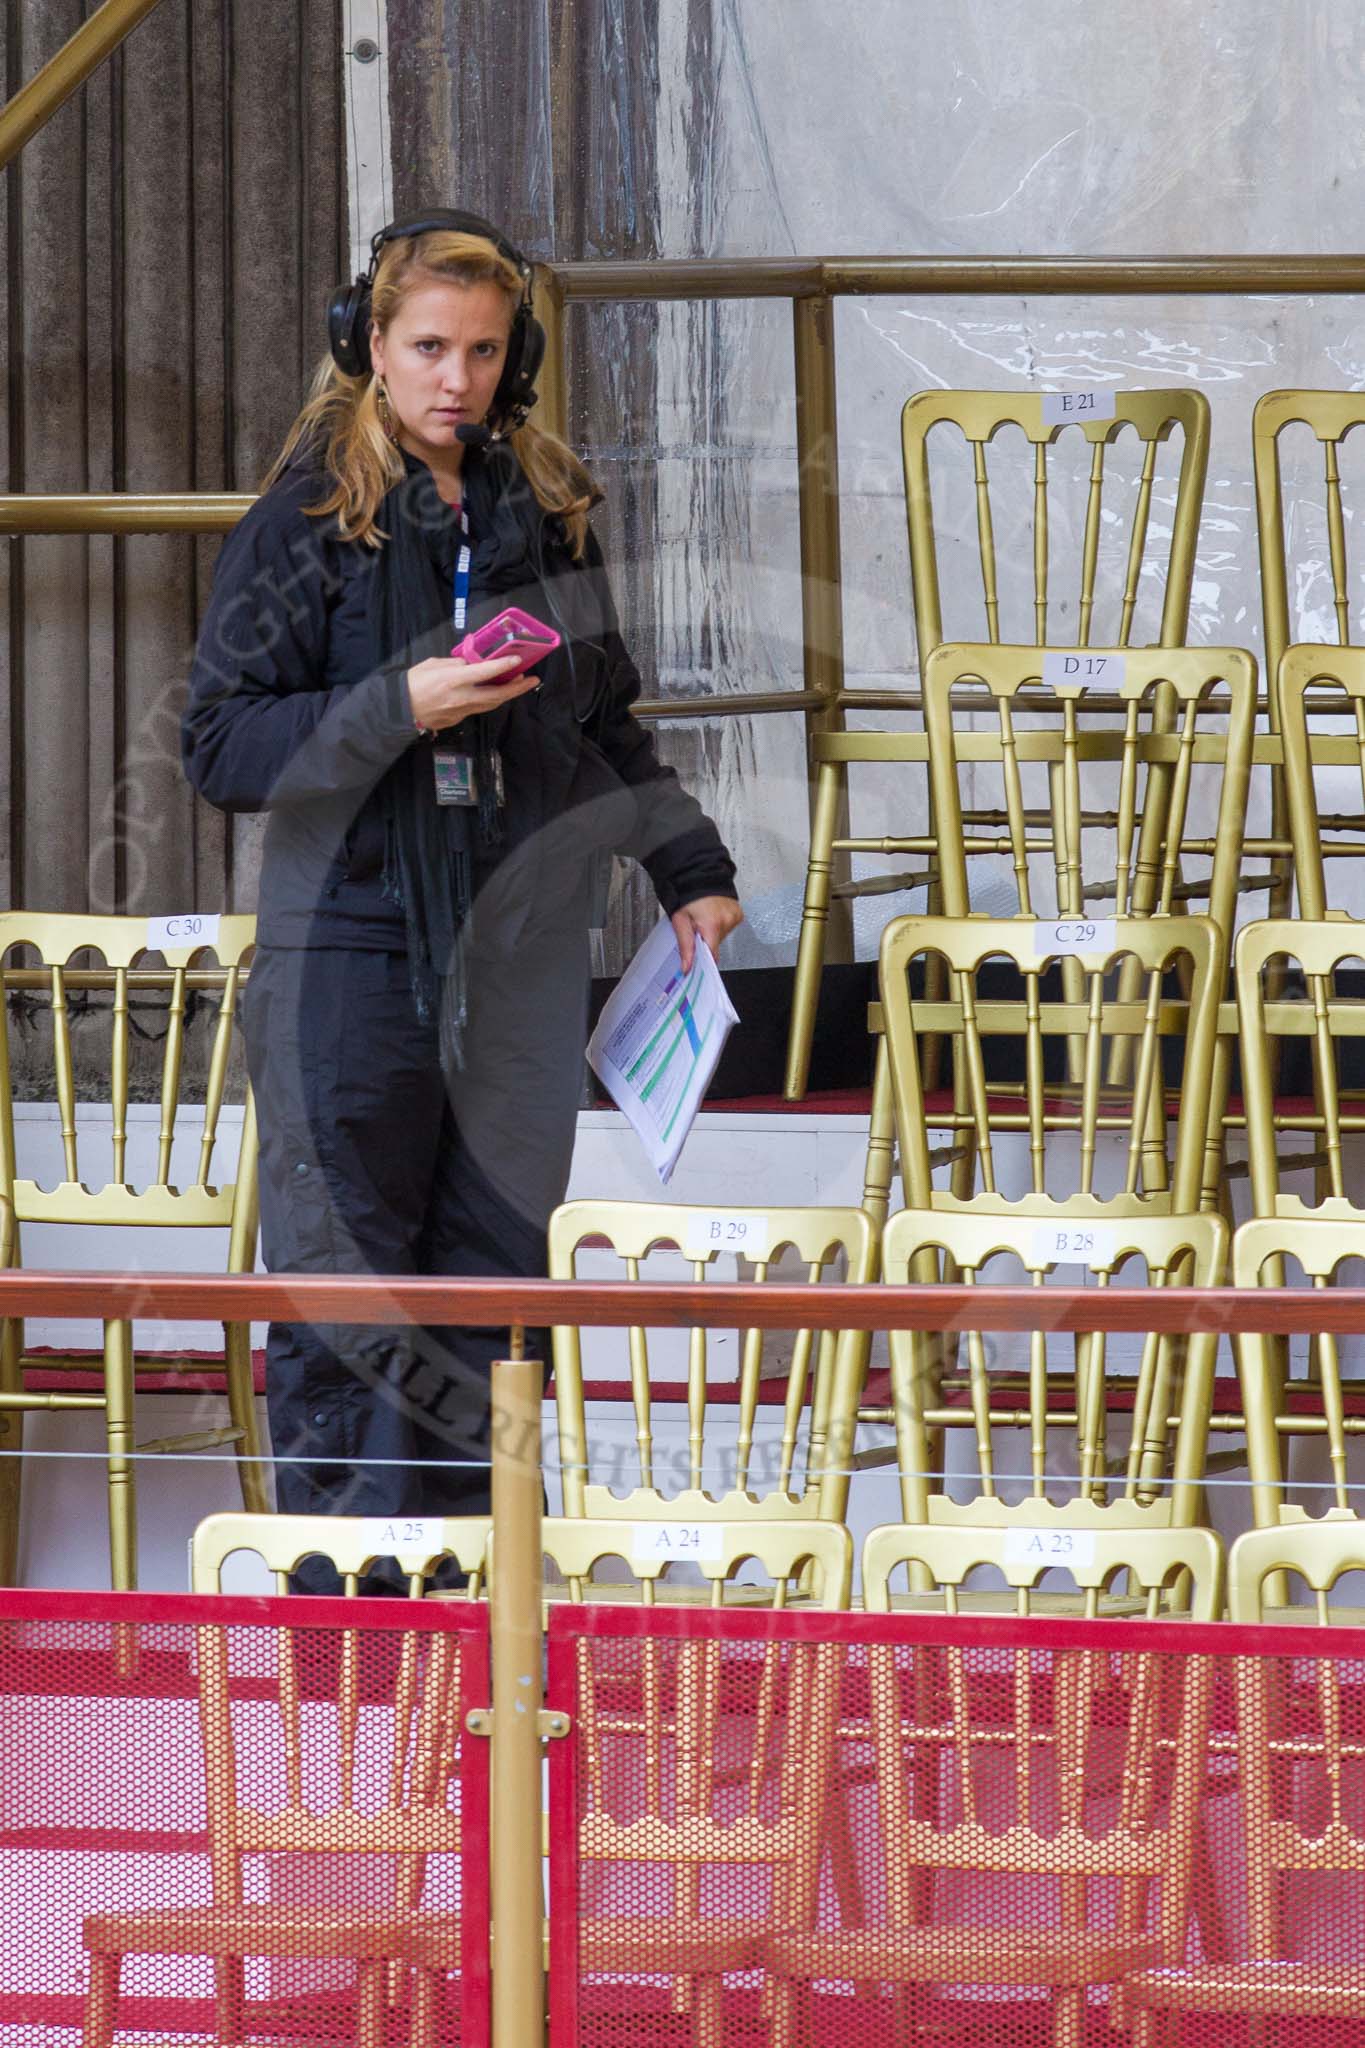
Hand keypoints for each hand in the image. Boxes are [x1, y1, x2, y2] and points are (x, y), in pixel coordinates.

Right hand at [406, 653, 540, 733]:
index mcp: (453, 679)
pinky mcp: (458, 720)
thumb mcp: (433, 664)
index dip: (503, 666)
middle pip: (497, 695)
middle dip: (517, 688)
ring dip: (507, 695)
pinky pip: (479, 708)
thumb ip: (455, 664)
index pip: (484, 672)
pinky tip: (496, 693)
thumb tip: (472, 663)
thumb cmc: (414, 682)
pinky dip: (490, 700)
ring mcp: (461, 711)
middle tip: (532, 680)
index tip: (518, 660)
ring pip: (491, 704)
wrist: (400, 709)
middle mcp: (461, 697)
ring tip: (519, 685)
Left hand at [670, 896, 743, 972]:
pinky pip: (728, 926)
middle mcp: (727, 920)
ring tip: (704, 918)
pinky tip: (713, 915)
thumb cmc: (687, 896)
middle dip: (705, 941)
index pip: (712, 955)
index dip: (703, 959)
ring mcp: (734, 916)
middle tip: (696, 928)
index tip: (697, 961)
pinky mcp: (738, 913)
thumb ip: (685, 947)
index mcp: (712, 924)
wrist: (697, 876)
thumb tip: (687, 967)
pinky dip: (720, 924)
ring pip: (722, 936)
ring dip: (712, 932)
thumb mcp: (680, 922)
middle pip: (716, 944)